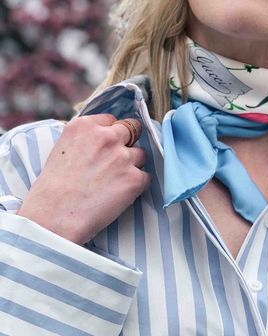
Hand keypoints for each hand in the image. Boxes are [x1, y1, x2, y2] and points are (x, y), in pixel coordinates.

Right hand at [17, 114, 150, 244]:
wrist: (56, 215)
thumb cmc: (54, 188)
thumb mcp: (62, 149)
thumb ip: (85, 140)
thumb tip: (101, 141)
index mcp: (85, 126)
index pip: (112, 120)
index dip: (112, 133)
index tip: (109, 145)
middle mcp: (106, 137)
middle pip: (132, 129)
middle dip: (128, 142)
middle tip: (120, 159)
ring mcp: (123, 157)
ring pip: (141, 154)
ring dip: (133, 165)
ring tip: (116, 181)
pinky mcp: (134, 179)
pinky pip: (146, 177)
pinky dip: (137, 185)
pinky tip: (122, 193)